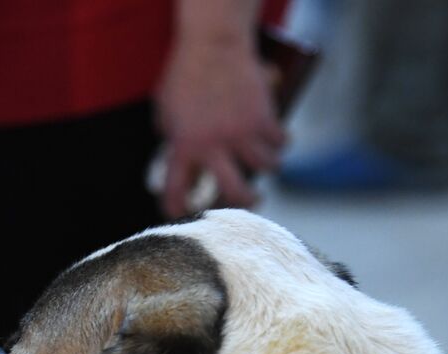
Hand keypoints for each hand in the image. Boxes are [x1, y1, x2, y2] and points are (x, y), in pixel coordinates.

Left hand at [155, 33, 284, 214]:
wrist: (213, 44)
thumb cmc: (185, 74)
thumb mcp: (166, 110)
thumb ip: (172, 137)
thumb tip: (182, 160)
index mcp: (184, 146)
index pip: (176, 190)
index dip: (177, 208)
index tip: (183, 214)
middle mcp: (214, 146)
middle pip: (234, 192)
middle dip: (245, 203)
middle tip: (251, 202)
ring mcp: (242, 133)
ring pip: (267, 167)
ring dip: (269, 166)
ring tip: (267, 162)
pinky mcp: (264, 117)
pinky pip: (281, 141)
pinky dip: (281, 142)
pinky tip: (277, 139)